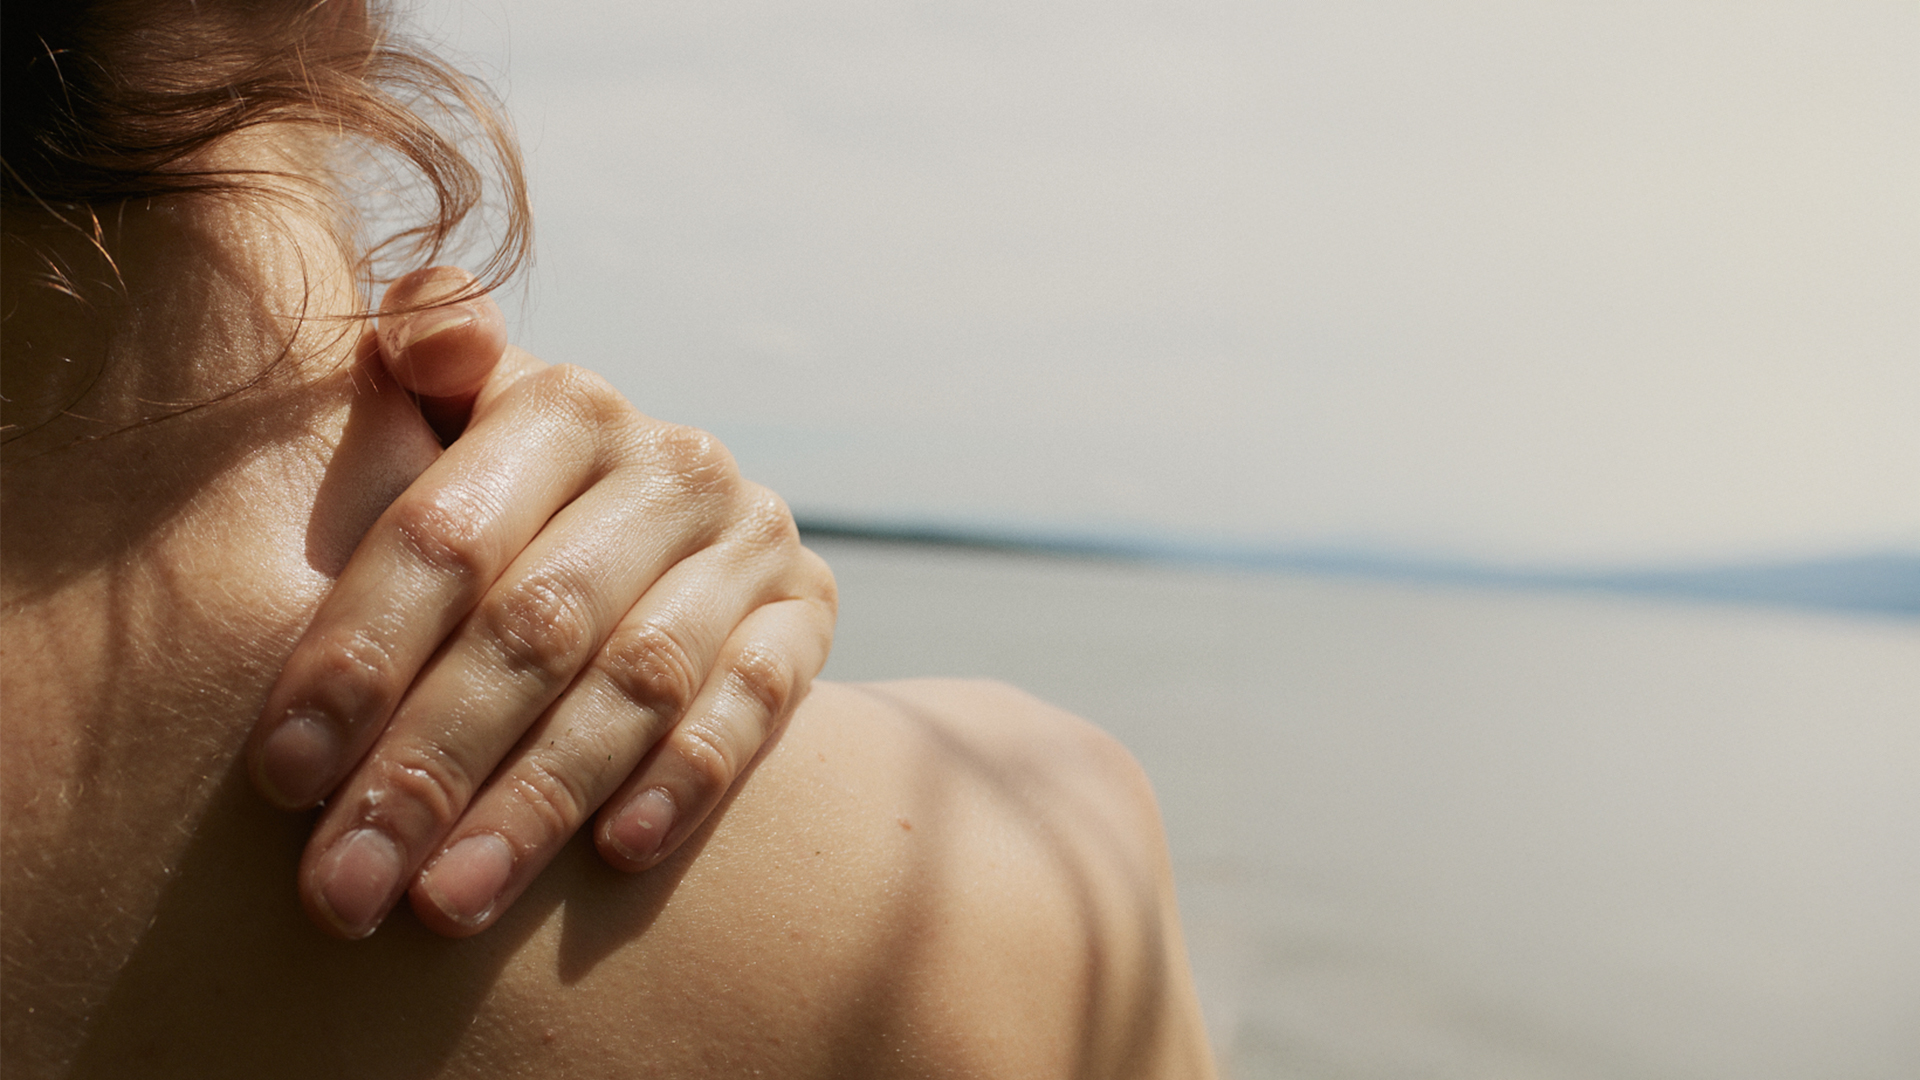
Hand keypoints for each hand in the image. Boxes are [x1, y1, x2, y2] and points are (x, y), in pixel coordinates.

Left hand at [248, 267, 835, 938]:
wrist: (654, 533)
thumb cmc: (499, 498)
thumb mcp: (446, 423)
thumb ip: (414, 363)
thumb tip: (432, 322)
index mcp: (561, 404)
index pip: (444, 539)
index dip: (357, 656)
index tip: (281, 778)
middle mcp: (669, 462)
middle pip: (535, 626)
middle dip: (431, 765)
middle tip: (345, 890)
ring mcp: (747, 538)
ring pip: (637, 680)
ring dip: (541, 799)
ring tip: (448, 902)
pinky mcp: (808, 612)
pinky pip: (759, 703)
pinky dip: (689, 777)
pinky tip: (615, 856)